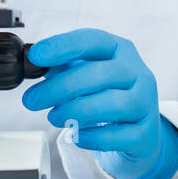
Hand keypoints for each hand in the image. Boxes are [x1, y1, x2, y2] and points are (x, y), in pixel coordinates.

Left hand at [23, 28, 177, 178]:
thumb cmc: (106, 97)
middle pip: (100, 74)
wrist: (138, 133)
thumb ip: (63, 67)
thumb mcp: (87, 75)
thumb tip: (33, 65)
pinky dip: (94, 137)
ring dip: (76, 111)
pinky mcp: (146, 134)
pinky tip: (77, 136)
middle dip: (60, 87)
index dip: (63, 46)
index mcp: (120, 51)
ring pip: (113, 104)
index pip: (93, 41)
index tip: (36, 56)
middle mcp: (138, 73)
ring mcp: (146, 103)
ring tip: (54, 117)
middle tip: (32, 100)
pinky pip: (120, 136)